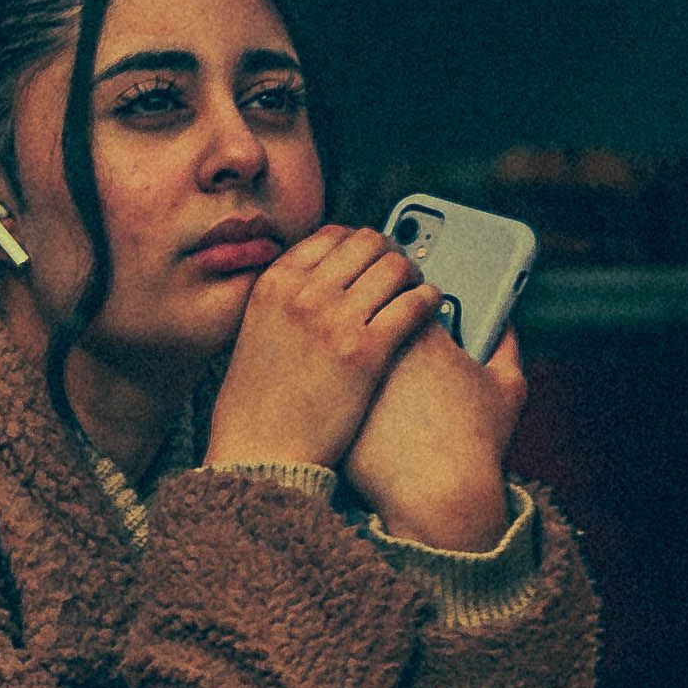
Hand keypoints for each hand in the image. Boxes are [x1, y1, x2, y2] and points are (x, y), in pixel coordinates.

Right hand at [203, 222, 442, 482]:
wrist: (260, 452)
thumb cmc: (258, 404)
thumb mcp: (256, 332)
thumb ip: (287, 300)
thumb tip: (328, 278)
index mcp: (276, 283)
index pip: (332, 235)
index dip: (360, 245)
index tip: (371, 259)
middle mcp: (305, 292)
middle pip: (368, 243)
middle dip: (390, 254)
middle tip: (400, 272)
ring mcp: (336, 320)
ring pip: (395, 267)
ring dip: (413, 275)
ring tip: (417, 290)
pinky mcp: (367, 352)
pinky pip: (414, 304)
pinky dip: (430, 300)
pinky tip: (432, 307)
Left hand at [346, 310, 528, 556]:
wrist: (438, 497)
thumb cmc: (476, 444)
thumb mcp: (508, 387)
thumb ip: (507, 343)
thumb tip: (503, 322)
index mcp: (418, 332)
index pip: (399, 291)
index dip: (404, 298)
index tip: (410, 310)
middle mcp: (375, 349)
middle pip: (363, 314)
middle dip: (371, 317)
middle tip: (384, 333)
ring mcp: (346, 378)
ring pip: (340, 349)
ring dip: (349, 351)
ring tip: (369, 371)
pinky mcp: (328, 408)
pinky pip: (327, 385)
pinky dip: (337, 389)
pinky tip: (354, 403)